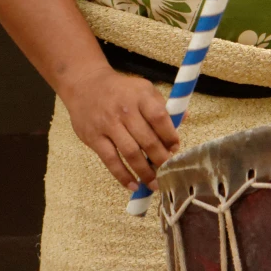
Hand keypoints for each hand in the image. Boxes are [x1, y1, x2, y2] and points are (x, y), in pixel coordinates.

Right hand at [59, 65, 181, 190]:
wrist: (85, 84)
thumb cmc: (120, 90)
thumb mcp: (143, 89)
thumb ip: (162, 106)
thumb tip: (185, 118)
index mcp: (141, 96)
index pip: (160, 118)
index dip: (170, 136)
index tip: (175, 149)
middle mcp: (125, 110)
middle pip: (147, 140)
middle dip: (161, 159)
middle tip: (168, 172)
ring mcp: (108, 124)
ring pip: (131, 153)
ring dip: (145, 172)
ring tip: (155, 184)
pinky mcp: (94, 138)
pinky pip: (111, 161)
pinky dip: (123, 176)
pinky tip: (133, 185)